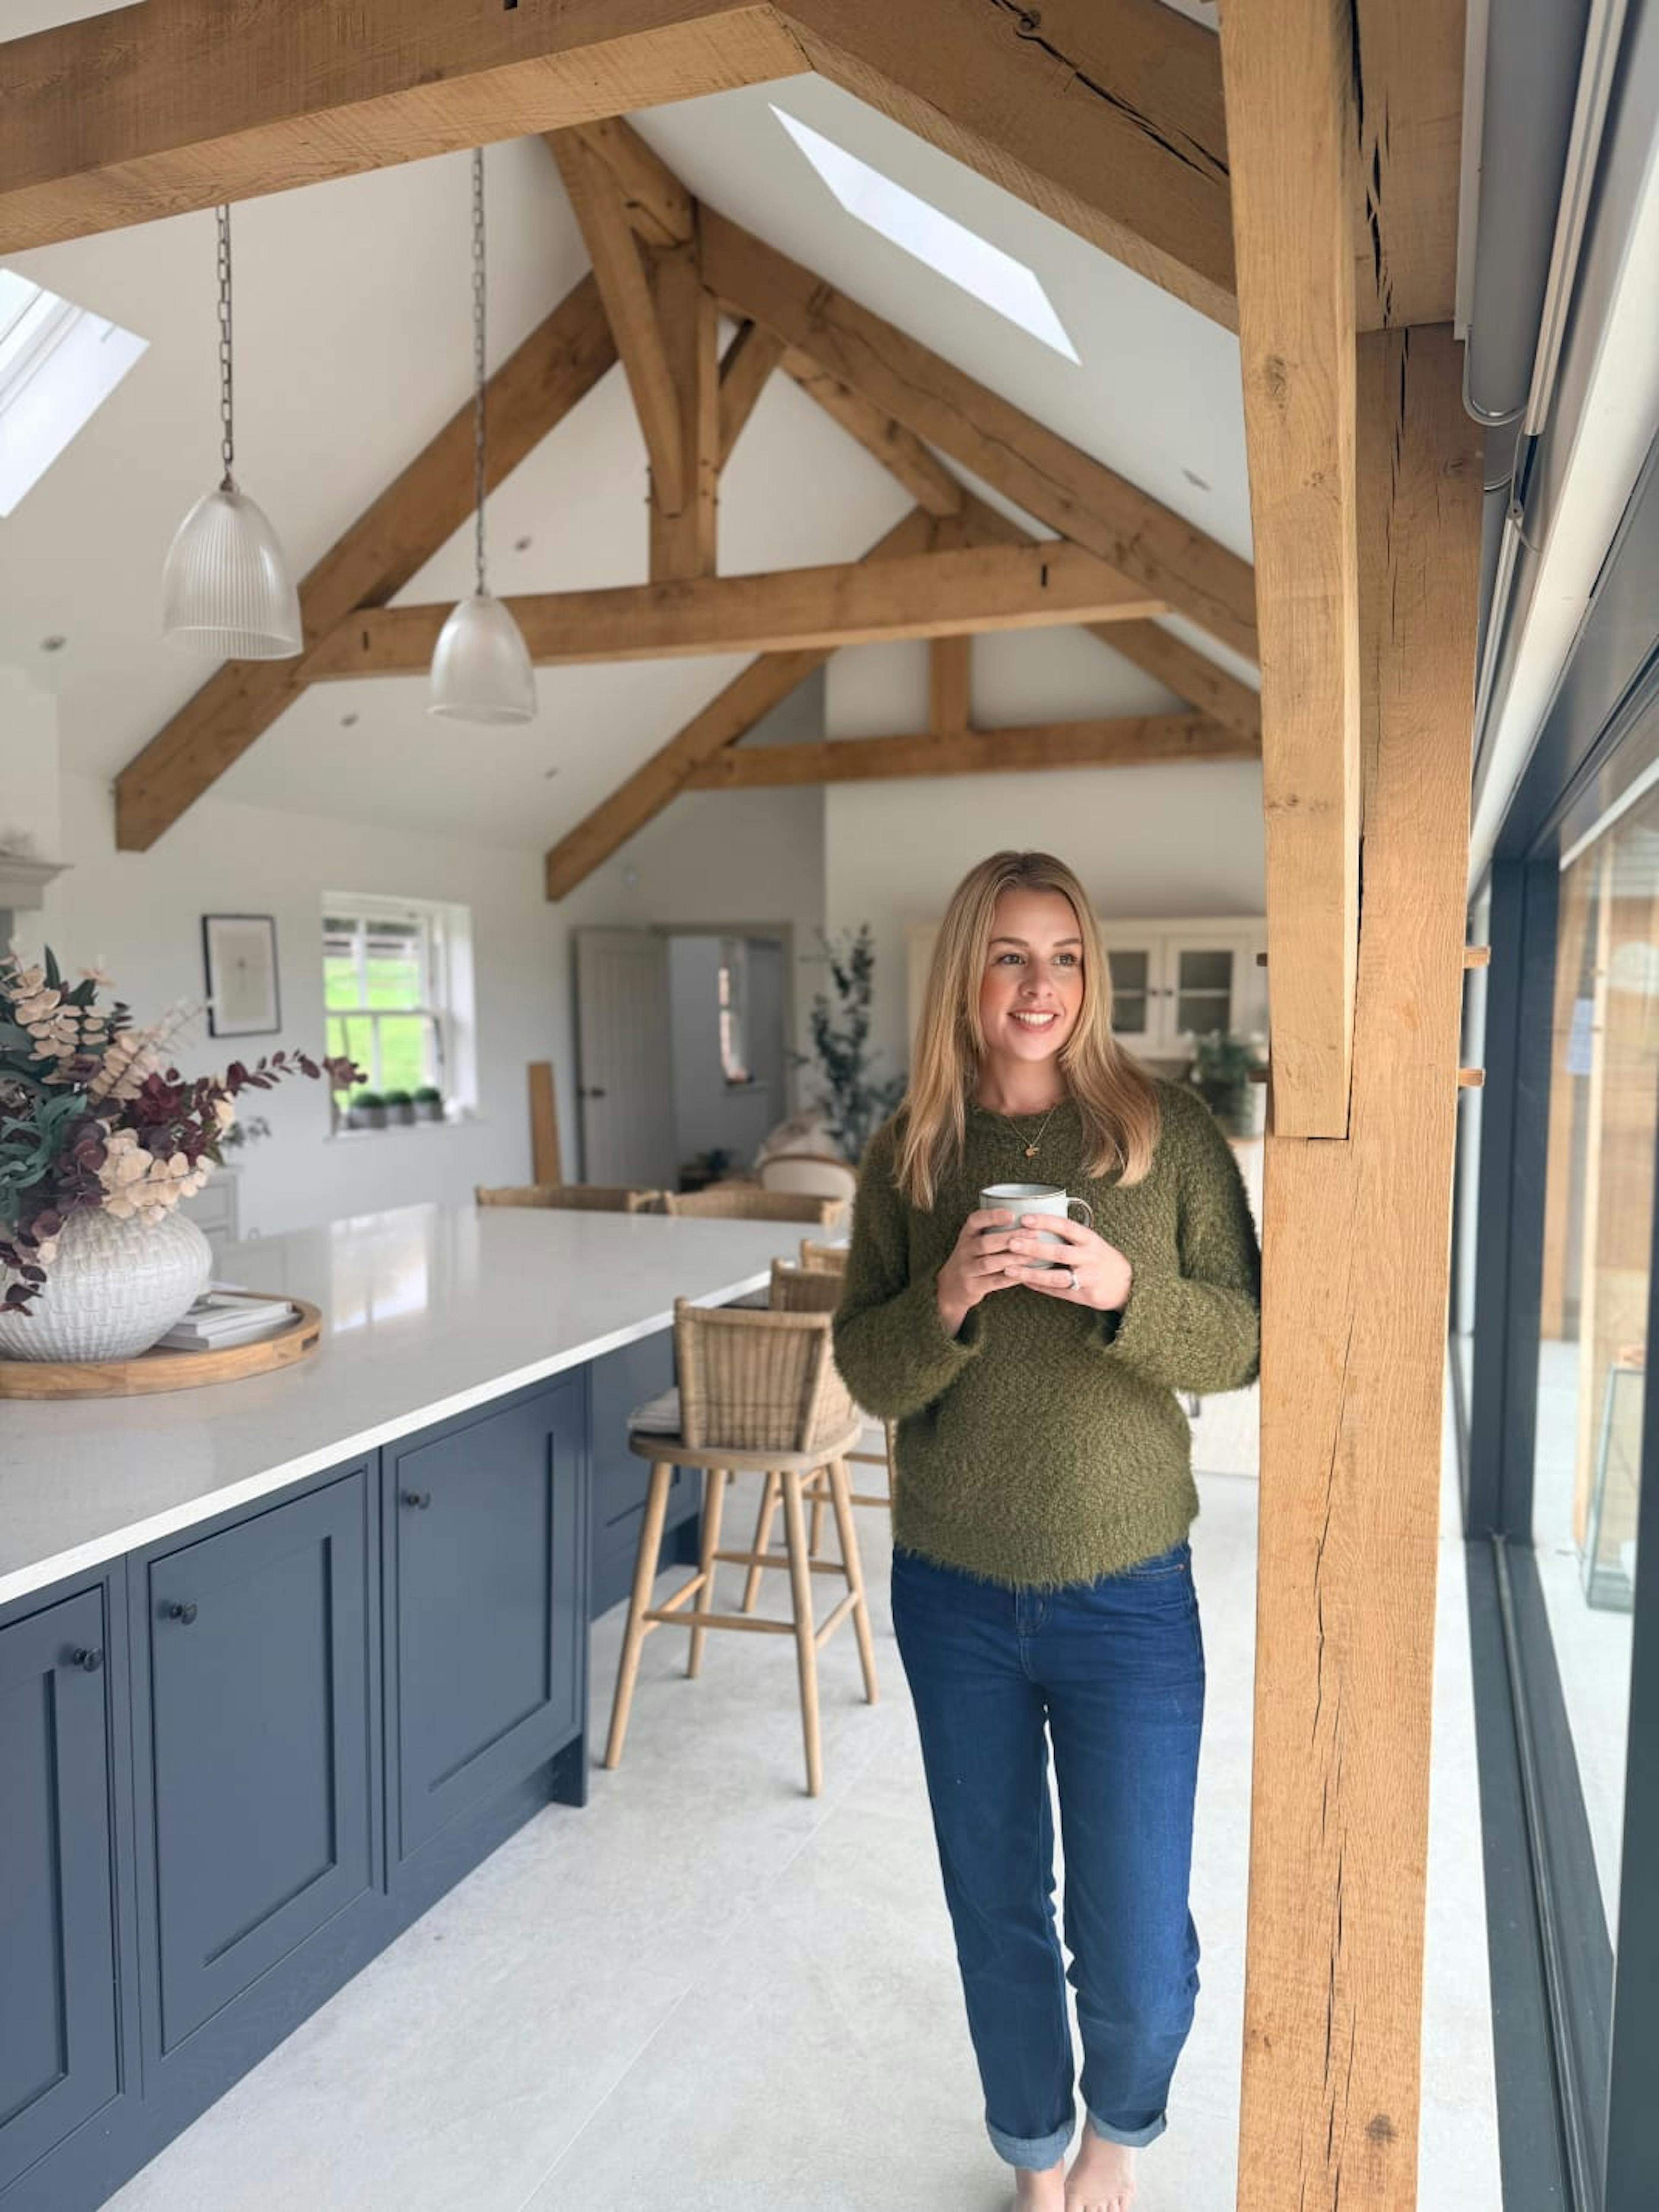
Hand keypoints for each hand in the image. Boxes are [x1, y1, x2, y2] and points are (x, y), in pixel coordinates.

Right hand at [935, 1207, 1026, 1336]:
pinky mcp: (972, 1286)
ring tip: (1032, 1255)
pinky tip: (1026, 1273)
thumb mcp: (974, 1239)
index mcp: (967, 1234)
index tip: (1012, 1215)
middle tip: (1032, 1234)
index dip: (993, 1216)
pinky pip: (994, 1282)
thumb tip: (1030, 1218)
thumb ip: (994, 1230)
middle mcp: (964, 1250)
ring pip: (989, 1263)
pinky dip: (1011, 1277)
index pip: (975, 1220)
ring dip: (1012, 1259)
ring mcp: (967, 1269)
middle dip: (1010, 1238)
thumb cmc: (971, 1257)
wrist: (951, 1286)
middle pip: (985, 1243)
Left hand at [1003, 1210, 1132, 1311]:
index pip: (1066, 1226)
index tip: (1025, 1218)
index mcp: (1090, 1239)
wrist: (1127, 1284)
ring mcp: (1088, 1278)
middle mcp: (1090, 1257)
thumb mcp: (1090, 1241)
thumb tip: (1034, 1223)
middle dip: (1034, 1247)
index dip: (1045, 1222)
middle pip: (1059, 1252)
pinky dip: (1038, 1286)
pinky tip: (1022, 1281)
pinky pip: (1057, 1291)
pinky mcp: (1084, 1295)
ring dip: (1031, 1273)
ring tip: (1009, 1268)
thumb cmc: (1101, 1258)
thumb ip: (1068, 1234)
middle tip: (1011, 1242)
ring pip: (1056, 1276)